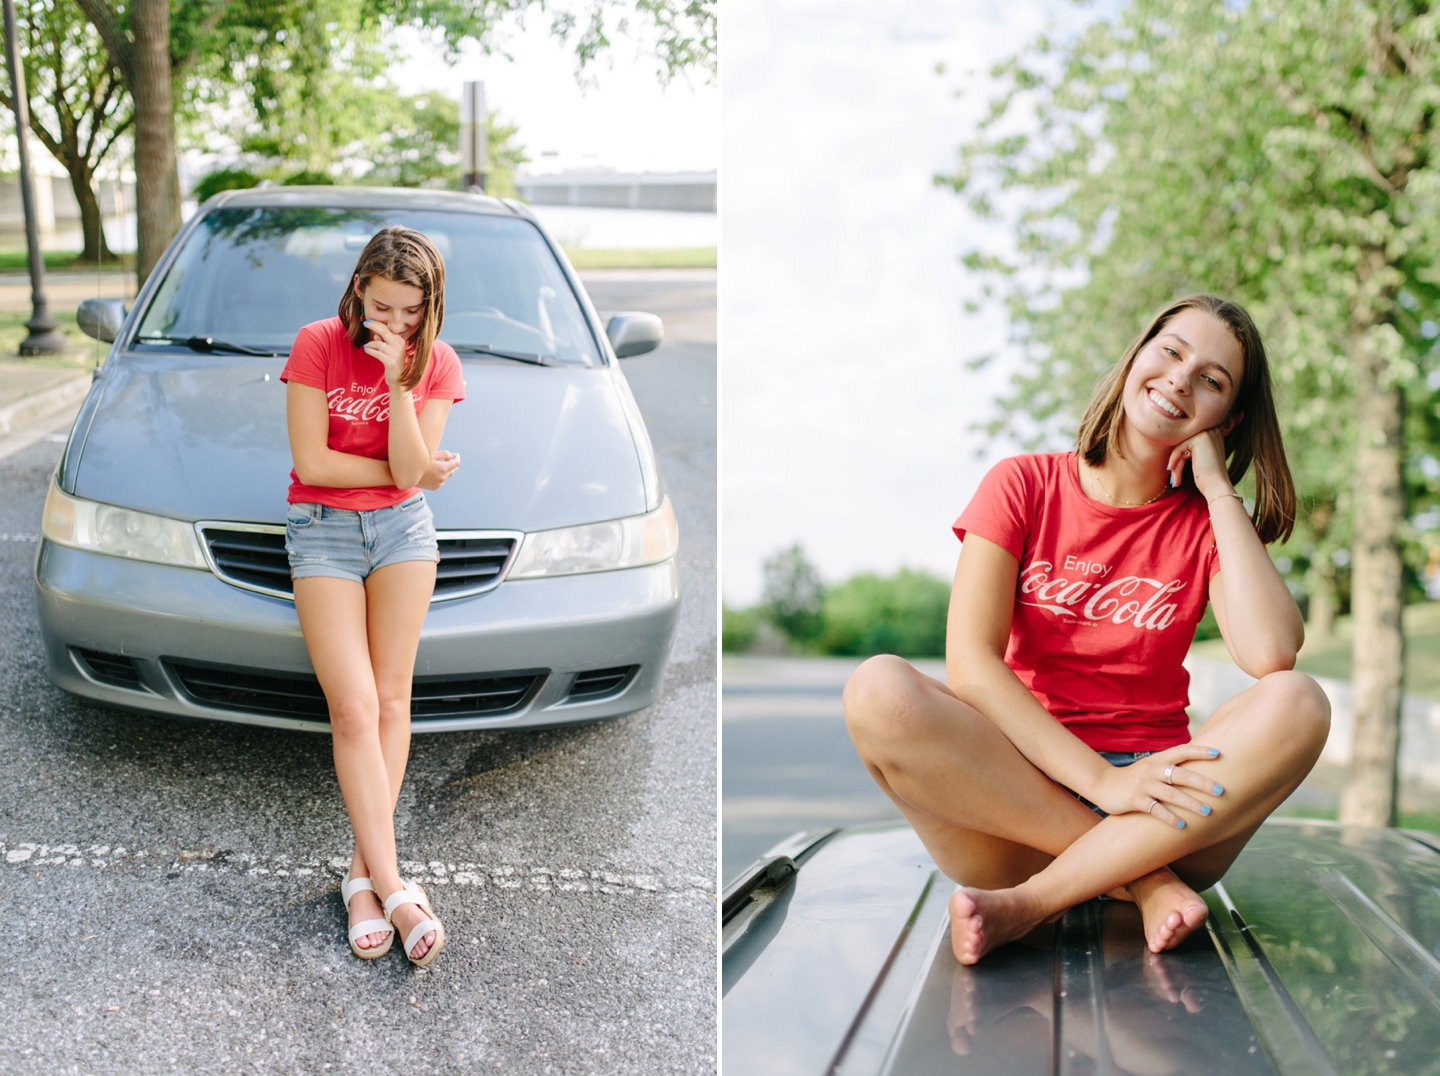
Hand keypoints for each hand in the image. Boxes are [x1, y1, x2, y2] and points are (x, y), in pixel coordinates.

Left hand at [362, 318, 408, 386]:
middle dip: (373, 326)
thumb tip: (376, 334)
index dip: (377, 324)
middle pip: (384, 331)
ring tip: (367, 347)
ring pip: (378, 343)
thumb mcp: (390, 350)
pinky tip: (366, 350)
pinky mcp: (391, 362)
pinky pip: (377, 353)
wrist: (399, 379)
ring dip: (370, 344)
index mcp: (400, 341)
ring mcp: (396, 354)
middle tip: (365, 324)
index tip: (369, 321)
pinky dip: (370, 351)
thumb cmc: (392, 363)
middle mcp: (399, 346)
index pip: (388, 329)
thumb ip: (384, 341)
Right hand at [417, 450, 459, 490]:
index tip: (456, 455)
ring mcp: (439, 483)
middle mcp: (442, 477)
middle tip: (445, 459)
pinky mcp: (435, 487)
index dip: (457, 458)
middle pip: (453, 470)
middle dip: (451, 464)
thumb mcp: (432, 455)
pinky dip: (440, 477)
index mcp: (442, 468)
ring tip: (435, 467)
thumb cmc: (419, 462)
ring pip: (447, 476)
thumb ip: (444, 454)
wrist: (408, 474)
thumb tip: (451, 455)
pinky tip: (432, 473)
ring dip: (444, 471)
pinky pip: (441, 481)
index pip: (456, 463)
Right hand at [1090, 744, 1224, 828]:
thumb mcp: (1151, 767)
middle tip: (1221, 791)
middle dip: (1202, 782)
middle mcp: (1152, 770)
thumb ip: (1171, 767)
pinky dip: (1170, 818)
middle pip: (1181, 774)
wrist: (1103, 785)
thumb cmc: (1134, 778)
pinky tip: (1183, 826)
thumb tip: (1201, 771)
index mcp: (1158, 760)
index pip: (1181, 751)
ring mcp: (1143, 785)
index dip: (1200, 751)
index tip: (1219, 754)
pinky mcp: (1134, 800)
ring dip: (1190, 803)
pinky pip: (1155, 810)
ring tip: (1207, 812)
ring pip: (1171, 793)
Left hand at [1166, 427, 1232, 501]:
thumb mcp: (1201, 458)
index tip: (1175, 470)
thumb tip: (1175, 445)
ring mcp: (1208, 433)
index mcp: (1214, 434)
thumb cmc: (1209, 477)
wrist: (1217, 486)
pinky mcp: (1200, 438)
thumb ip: (1193, 448)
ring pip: (1181, 446)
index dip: (1181, 456)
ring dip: (1176, 463)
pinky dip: (1174, 460)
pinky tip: (1172, 470)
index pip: (1190, 441)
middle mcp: (1213, 430)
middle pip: (1185, 443)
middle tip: (1174, 477)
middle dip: (1178, 460)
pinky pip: (1180, 448)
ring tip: (1174, 479)